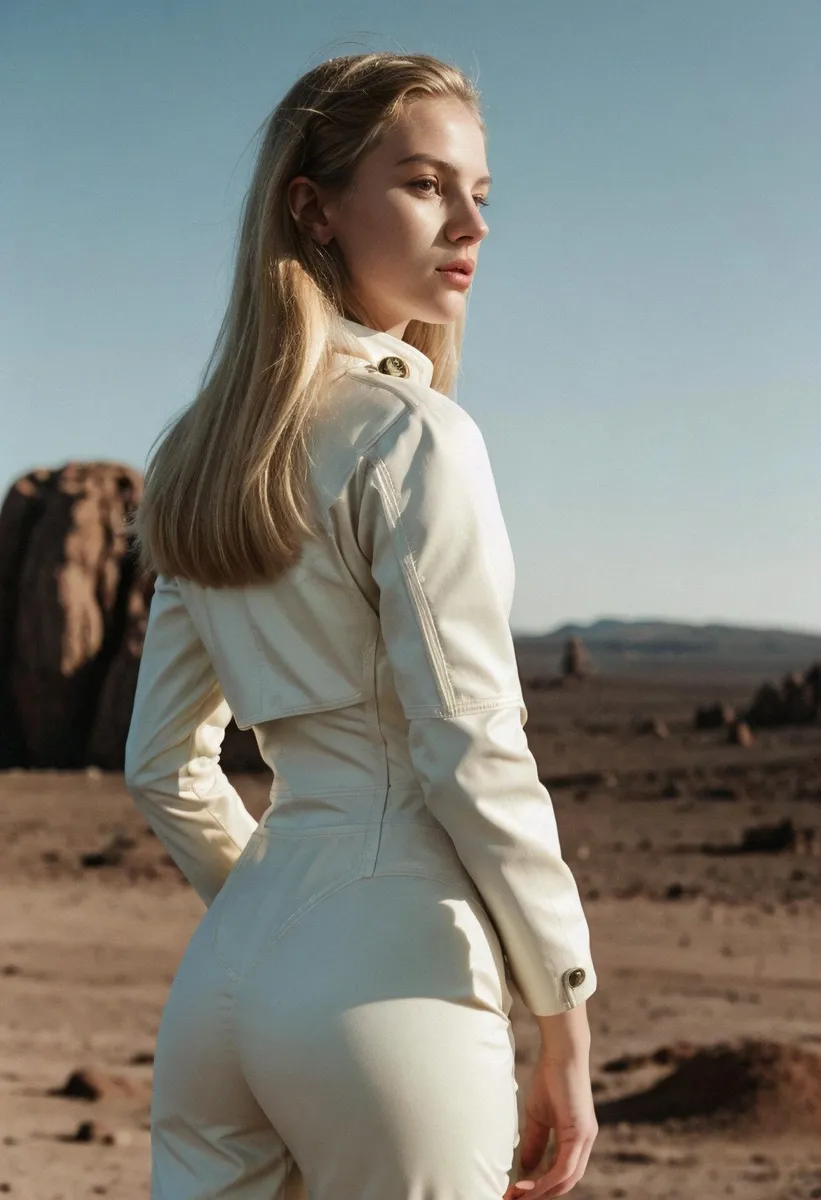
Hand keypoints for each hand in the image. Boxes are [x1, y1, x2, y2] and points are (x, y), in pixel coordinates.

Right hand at [502, 1049, 597, 1198]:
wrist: (562, 1053)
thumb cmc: (550, 1078)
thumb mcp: (538, 1116)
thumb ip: (535, 1142)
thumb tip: (525, 1168)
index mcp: (576, 1139)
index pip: (561, 1173)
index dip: (539, 1187)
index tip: (516, 1192)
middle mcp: (584, 1143)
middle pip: (565, 1183)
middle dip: (539, 1195)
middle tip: (513, 1199)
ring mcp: (584, 1138)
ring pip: (566, 1180)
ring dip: (540, 1192)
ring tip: (516, 1196)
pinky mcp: (581, 1132)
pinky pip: (565, 1168)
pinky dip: (546, 1181)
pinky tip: (527, 1185)